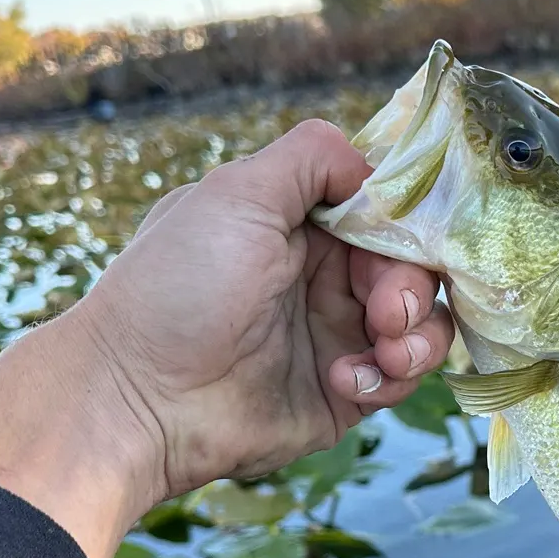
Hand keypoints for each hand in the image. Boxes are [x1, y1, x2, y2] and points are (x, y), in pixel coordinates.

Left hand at [0, 120, 452, 557]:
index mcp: (302, 224)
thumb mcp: (236, 194)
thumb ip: (311, 157)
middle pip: (415, 266)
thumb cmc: (176, 287)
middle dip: (412, 286)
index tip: (406, 240)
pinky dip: (388, 378)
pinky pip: (399, 380)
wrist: (136, 399)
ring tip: (383, 353)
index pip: (388, 211)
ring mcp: (336, 335)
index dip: (409, 223)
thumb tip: (372, 166)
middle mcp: (325, 276)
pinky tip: (346, 381)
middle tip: (385, 312)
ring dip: (418, 336)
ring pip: (422, 324)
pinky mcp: (344, 393)